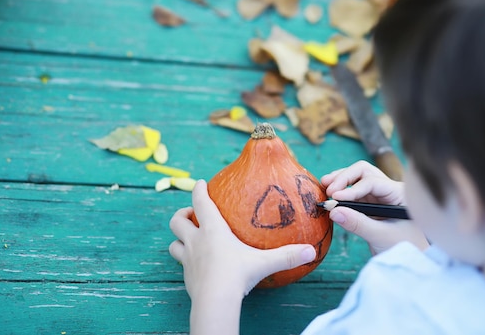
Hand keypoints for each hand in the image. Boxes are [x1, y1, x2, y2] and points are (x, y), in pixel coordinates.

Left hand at [169, 180, 315, 334]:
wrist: (215, 302)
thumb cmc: (237, 276)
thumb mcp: (264, 263)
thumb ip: (287, 255)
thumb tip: (311, 251)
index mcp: (212, 230)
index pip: (201, 202)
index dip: (199, 190)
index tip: (201, 183)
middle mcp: (196, 241)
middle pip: (177, 221)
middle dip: (182, 214)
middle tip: (191, 215)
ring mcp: (188, 260)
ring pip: (174, 244)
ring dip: (180, 239)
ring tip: (190, 239)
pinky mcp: (186, 277)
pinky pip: (182, 264)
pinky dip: (187, 261)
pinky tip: (198, 265)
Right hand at [321, 161, 427, 254]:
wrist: (407, 261)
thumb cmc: (403, 247)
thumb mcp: (381, 236)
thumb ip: (358, 224)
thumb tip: (333, 211)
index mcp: (399, 193)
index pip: (372, 182)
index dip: (352, 189)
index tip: (335, 198)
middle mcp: (388, 190)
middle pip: (364, 172)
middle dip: (345, 177)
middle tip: (328, 188)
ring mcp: (378, 196)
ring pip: (357, 178)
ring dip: (340, 180)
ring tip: (324, 185)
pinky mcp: (369, 204)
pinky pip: (352, 192)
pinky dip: (341, 193)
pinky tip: (330, 196)